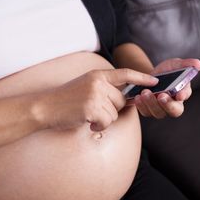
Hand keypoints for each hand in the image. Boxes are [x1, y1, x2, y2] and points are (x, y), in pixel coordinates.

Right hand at [37, 68, 158, 130]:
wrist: (45, 107)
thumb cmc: (65, 100)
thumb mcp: (85, 86)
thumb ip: (104, 89)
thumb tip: (125, 99)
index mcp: (97, 75)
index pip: (124, 74)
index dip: (141, 78)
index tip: (154, 81)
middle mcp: (98, 82)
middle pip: (122, 100)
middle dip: (112, 109)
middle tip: (94, 110)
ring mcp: (94, 95)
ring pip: (115, 113)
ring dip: (104, 119)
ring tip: (87, 115)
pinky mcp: (91, 108)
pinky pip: (107, 122)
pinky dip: (98, 126)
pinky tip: (87, 122)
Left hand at [134, 58, 199, 118]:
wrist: (151, 76)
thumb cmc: (167, 71)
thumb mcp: (176, 65)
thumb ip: (187, 64)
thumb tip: (198, 64)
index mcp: (182, 93)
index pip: (185, 97)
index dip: (183, 95)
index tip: (179, 94)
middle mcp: (173, 104)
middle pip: (173, 111)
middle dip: (167, 104)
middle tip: (161, 96)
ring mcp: (160, 109)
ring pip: (158, 113)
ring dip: (151, 104)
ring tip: (145, 92)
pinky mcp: (148, 110)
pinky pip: (145, 112)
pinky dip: (141, 106)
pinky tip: (138, 97)